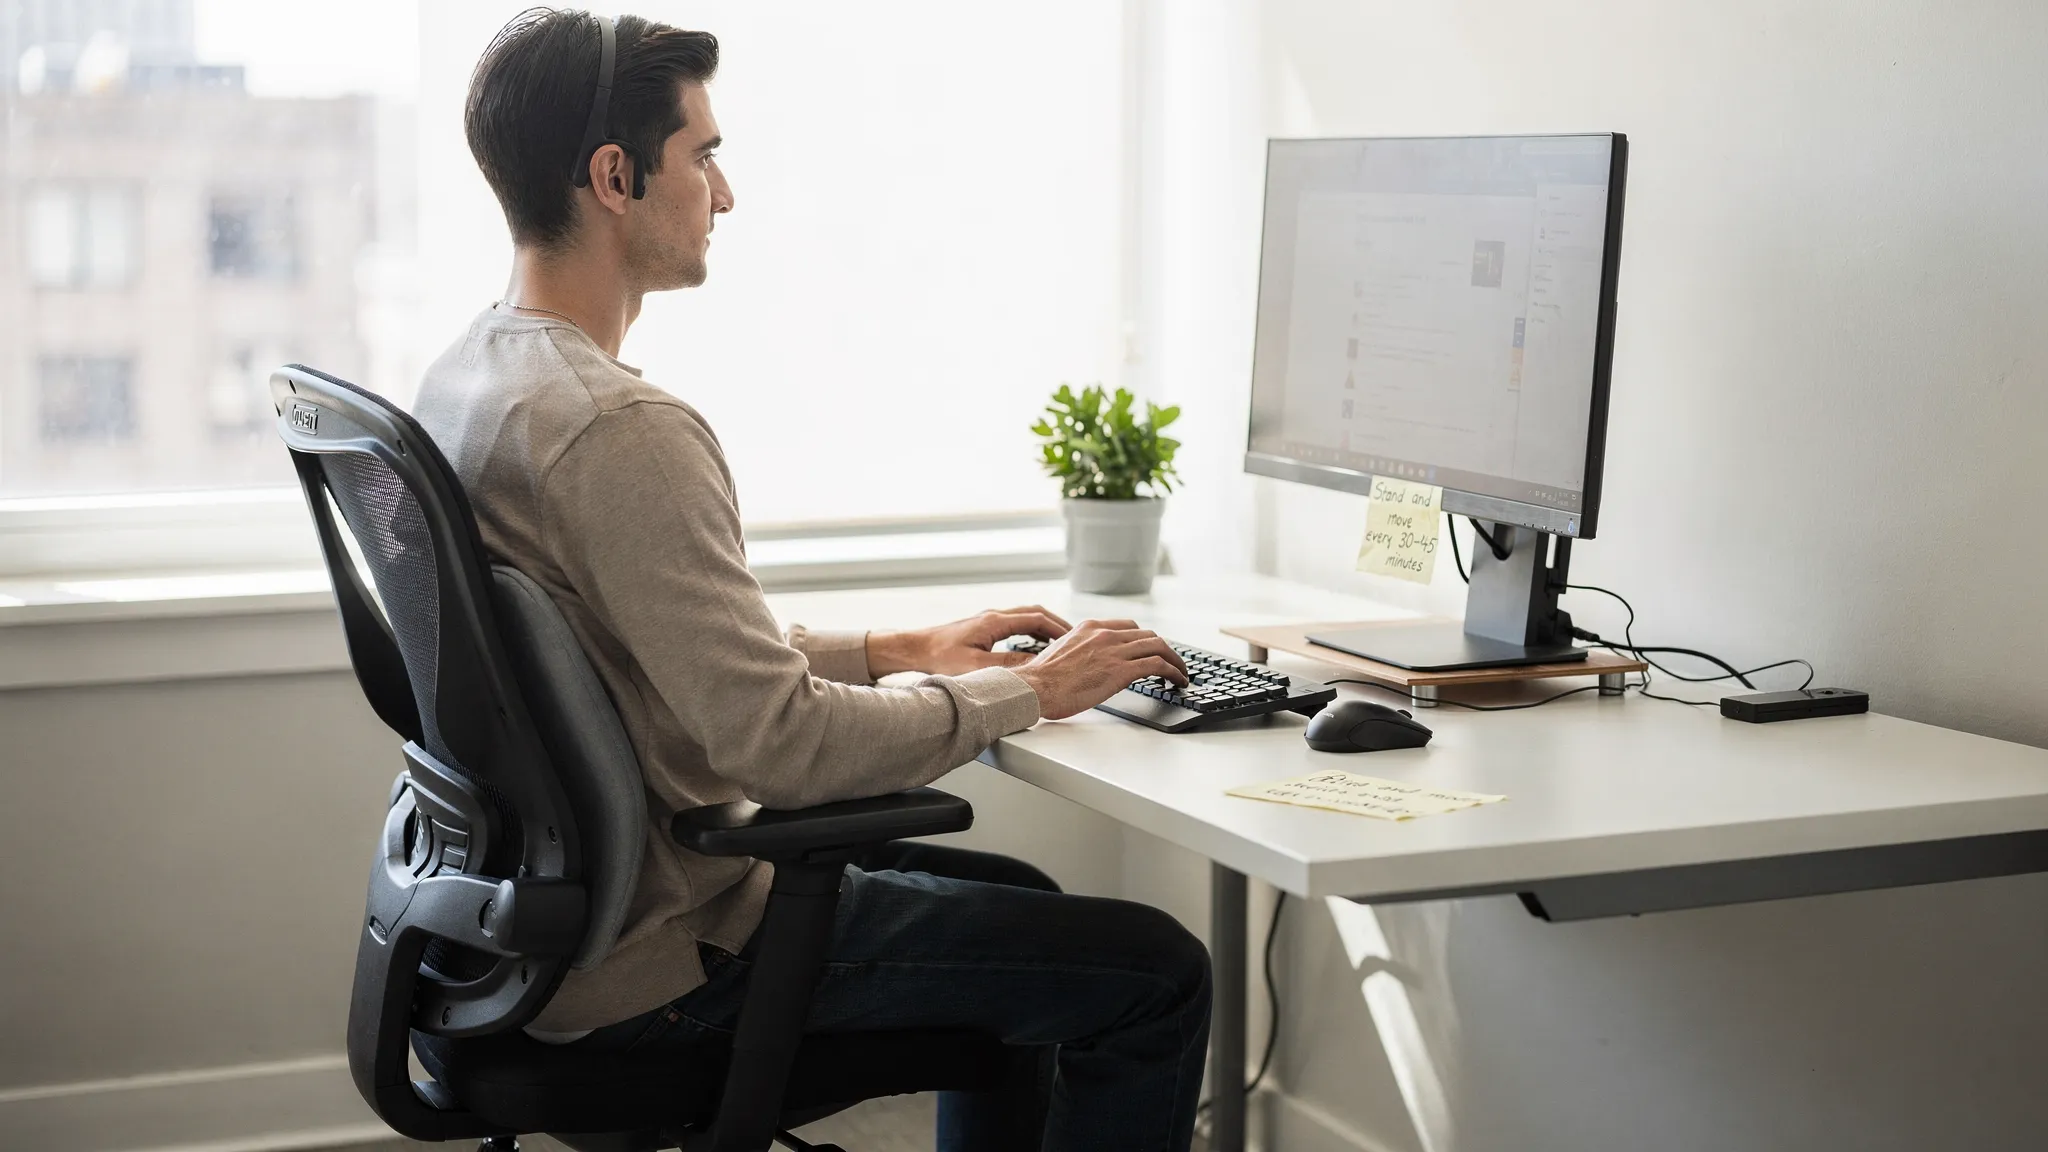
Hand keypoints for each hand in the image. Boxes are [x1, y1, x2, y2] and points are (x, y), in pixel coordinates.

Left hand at [867, 605, 1072, 677]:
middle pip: (1035, 614)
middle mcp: (994, 616)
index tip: (1075, 640)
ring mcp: (988, 621)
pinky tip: (1034, 648)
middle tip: (1075, 640)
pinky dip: (1031, 633)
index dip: (1059, 629)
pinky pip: (1015, 625)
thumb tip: (1036, 667)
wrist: (914, 650)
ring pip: (1026, 618)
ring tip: (1060, 645)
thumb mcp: (977, 667)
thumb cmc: (939, 658)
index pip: (1037, 618)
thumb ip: (1008, 666)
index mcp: (995, 622)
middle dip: (1057, 626)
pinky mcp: (982, 629)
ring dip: (1044, 629)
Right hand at [1009, 619, 1188, 719]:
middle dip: (1163, 649)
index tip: (1149, 650)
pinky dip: (1174, 671)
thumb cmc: (1041, 679)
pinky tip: (1178, 681)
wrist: (1035, 687)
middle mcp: (1105, 634)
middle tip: (1170, 662)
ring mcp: (1114, 650)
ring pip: (1158, 646)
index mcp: (1089, 627)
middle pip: (1147, 635)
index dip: (1143, 640)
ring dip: (1174, 660)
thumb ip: (1081, 652)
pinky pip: (1158, 665)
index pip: (1128, 627)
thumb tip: (1090, 666)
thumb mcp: (1062, 653)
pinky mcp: (1122, 670)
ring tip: (1180, 673)